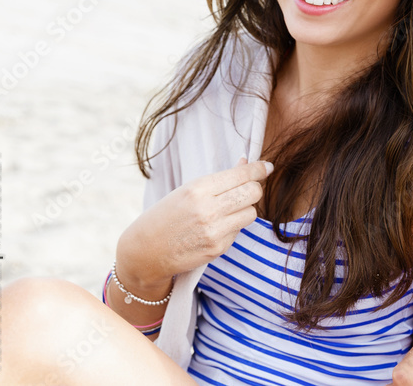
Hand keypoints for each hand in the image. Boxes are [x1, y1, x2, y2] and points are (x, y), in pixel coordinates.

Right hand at [115, 157, 272, 295]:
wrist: (145, 251)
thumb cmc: (166, 215)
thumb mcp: (188, 190)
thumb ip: (220, 179)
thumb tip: (247, 162)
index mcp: (198, 189)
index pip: (242, 175)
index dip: (259, 169)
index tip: (267, 167)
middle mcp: (208, 209)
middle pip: (253, 192)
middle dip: (254, 188)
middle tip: (246, 188)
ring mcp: (214, 231)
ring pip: (251, 212)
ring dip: (245, 209)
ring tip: (227, 209)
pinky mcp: (218, 249)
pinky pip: (239, 231)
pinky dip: (233, 226)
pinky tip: (215, 227)